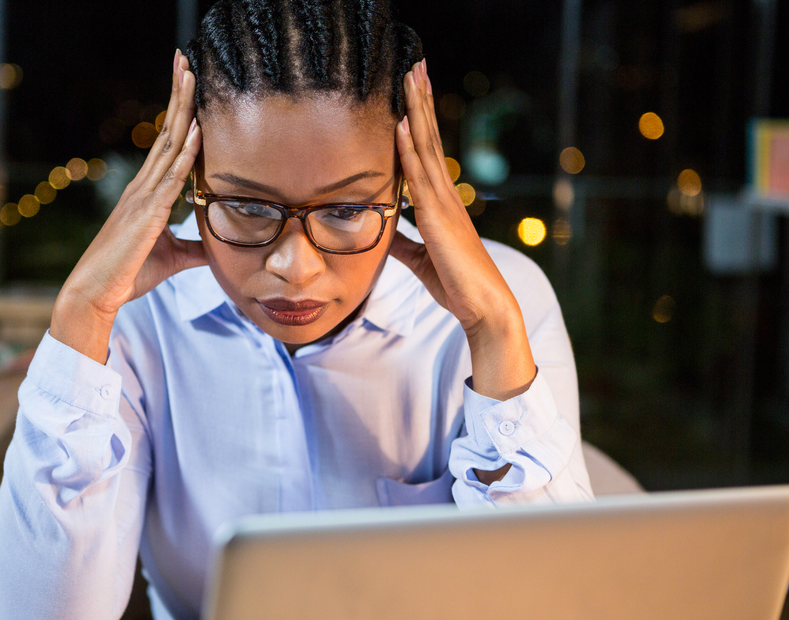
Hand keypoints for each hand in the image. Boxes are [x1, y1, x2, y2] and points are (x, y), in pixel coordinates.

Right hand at [51, 50, 203, 362]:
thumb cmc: (128, 274)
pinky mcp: (146, 214)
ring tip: (191, 77)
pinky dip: (185, 153)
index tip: (188, 83)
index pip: (167, 144)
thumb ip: (194, 248)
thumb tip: (216, 248)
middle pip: (166, 132)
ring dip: (182, 111)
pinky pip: (170, 178)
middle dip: (178, 96)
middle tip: (186, 61)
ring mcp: (143, 197)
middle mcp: (143, 187)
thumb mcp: (172, 258)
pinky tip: (196, 130)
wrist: (96, 294)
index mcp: (147, 193)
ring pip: (167, 145)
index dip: (179, 113)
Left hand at [389, 59, 534, 404]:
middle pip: (430, 138)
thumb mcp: (419, 259)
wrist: (482, 307)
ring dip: (417, 111)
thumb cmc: (455, 284)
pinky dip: (410, 150)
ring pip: (426, 147)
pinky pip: (420, 178)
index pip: (426, 152)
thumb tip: (383, 230)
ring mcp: (444, 203)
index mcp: (441, 203)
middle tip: (416, 65)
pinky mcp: (439, 218)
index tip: (412, 90)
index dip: (420, 119)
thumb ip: (401, 241)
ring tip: (411, 77)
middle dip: (421, 101)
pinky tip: (402, 124)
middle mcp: (445, 195)